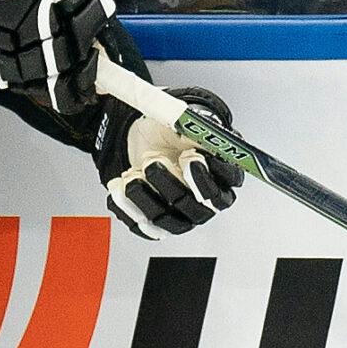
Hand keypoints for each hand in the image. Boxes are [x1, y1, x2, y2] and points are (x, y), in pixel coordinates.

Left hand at [94, 86, 242, 238]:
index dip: (206, 174)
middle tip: (153, 161)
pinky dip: (127, 207)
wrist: (148, 140)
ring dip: (145, 196)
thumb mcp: (183, 120)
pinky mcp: (159, 225)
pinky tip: (120, 186)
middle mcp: (207, 202)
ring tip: (132, 172)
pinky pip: (144, 227)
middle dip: (170, 184)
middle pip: (198, 209)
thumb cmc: (172, 132)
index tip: (189, 155)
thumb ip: (194, 125)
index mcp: (223, 176)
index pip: (226, 186)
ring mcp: (183, 216)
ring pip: (169, 221)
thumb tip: (196, 125)